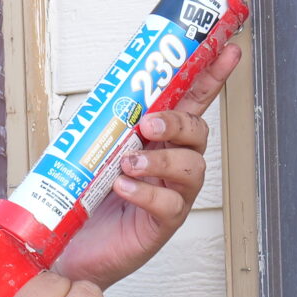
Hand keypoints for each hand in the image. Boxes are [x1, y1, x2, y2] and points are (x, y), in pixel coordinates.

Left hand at [52, 46, 238, 289]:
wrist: (67, 245)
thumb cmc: (83, 198)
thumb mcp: (92, 148)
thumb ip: (107, 122)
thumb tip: (108, 92)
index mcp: (160, 139)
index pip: (192, 102)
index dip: (212, 76)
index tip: (230, 50)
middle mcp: (172, 164)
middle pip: (198, 132)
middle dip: (178, 122)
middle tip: (148, 124)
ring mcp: (172, 195)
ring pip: (191, 168)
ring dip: (161, 160)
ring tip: (129, 163)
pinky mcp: (161, 225)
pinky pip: (169, 204)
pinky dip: (146, 192)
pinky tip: (124, 188)